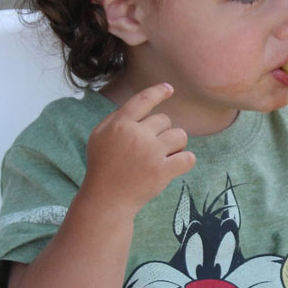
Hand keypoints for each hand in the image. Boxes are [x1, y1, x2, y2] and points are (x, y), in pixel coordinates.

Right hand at [81, 83, 195, 214]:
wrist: (107, 199)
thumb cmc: (103, 166)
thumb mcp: (99, 136)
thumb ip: (117, 118)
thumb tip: (141, 105)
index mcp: (120, 124)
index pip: (143, 100)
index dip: (158, 92)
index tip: (169, 89)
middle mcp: (137, 134)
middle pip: (165, 120)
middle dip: (162, 132)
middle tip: (151, 148)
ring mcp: (151, 153)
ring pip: (180, 135)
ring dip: (176, 144)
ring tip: (165, 155)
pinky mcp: (162, 171)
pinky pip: (188, 157)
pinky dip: (186, 160)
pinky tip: (177, 165)